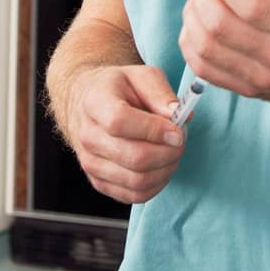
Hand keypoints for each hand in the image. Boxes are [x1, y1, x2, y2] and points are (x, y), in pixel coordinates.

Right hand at [62, 65, 184, 203]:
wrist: (89, 106)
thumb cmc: (120, 89)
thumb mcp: (141, 75)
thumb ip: (160, 92)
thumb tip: (179, 114)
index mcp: (95, 102)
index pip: (120, 122)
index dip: (154, 130)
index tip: (178, 130)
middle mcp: (88, 136)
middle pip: (134, 157)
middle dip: (169, 152)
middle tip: (181, 140)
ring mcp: (90, 162)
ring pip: (137, 180)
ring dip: (166, 169)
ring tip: (173, 152)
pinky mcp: (98, 182)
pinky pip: (134, 195)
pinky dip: (157, 185)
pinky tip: (163, 167)